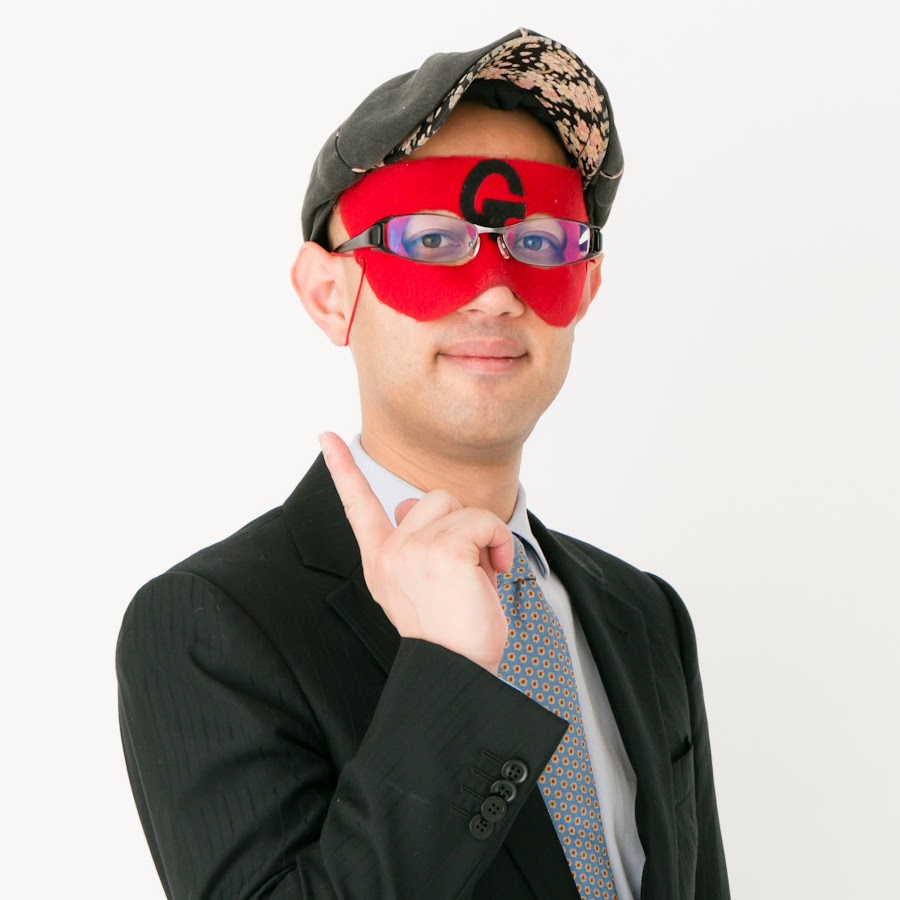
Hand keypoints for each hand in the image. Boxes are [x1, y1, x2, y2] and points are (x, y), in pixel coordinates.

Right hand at [319, 433, 513, 671]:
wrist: (463, 669)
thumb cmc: (454, 630)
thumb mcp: (424, 582)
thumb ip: (418, 542)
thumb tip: (410, 504)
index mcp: (381, 561)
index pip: (357, 506)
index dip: (342, 469)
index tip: (327, 437)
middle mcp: (389, 553)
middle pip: (433, 498)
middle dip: (460, 527)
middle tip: (468, 571)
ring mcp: (412, 550)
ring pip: (459, 505)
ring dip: (481, 534)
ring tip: (480, 574)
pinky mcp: (443, 551)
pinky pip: (484, 520)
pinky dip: (500, 543)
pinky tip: (495, 572)